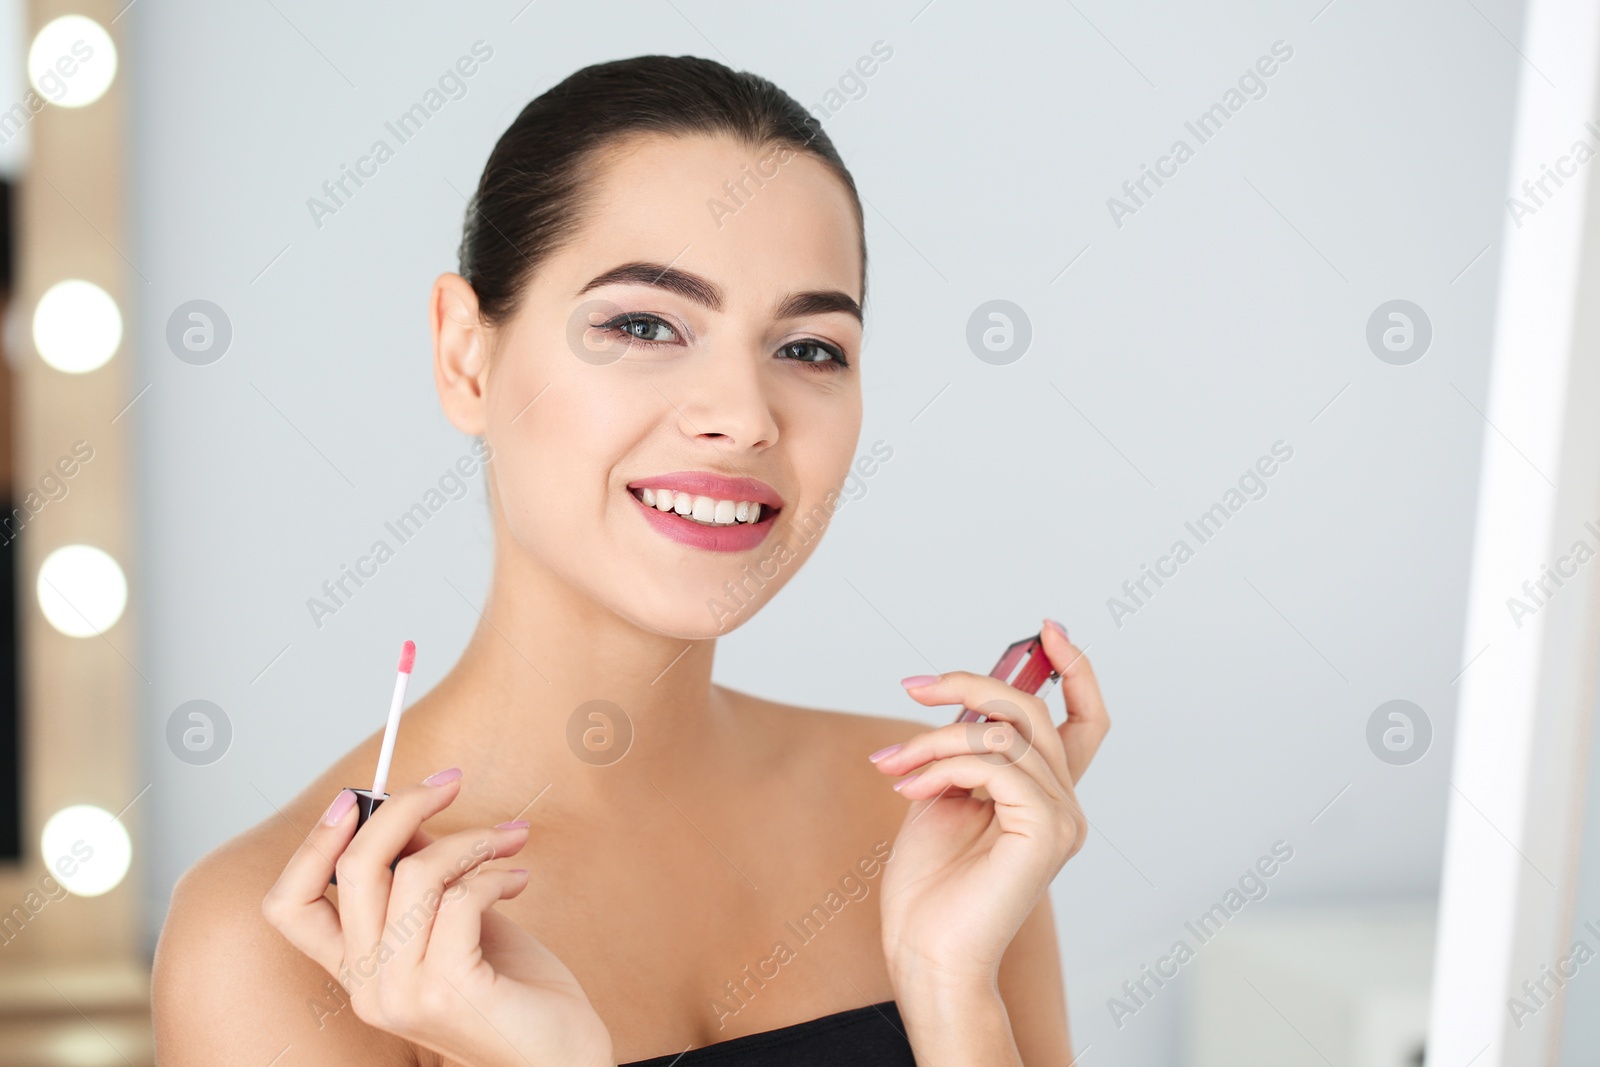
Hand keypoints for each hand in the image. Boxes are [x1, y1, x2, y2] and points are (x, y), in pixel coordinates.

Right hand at [263, 771, 613, 1066]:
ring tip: (510, 840)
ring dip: (471, 839)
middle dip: (404, 806)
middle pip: (353, 868)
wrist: (560, 1057)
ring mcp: (401, 993)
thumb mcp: (456, 922)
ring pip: (413, 873)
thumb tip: (404, 811)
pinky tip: (519, 880)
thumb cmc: (515, 991)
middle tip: (450, 784)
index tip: (358, 796)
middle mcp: (367, 987)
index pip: (288, 906)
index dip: (313, 843)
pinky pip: (460, 897)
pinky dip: (494, 873)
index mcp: (358, 971)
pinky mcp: (446, 990)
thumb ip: (420, 876)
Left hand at [875, 620, 1108, 990]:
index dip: (1074, 669)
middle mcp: (1065, 805)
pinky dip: (947, 764)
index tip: (1046, 629)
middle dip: (968, 686)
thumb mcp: (943, 792)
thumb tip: (963, 697)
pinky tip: (913, 787)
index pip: (1084, 719)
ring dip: (936, 739)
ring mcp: (1063, 819)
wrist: (924, 951)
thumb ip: (965, 749)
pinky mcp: (1048, 832)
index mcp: (1046, 795)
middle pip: (1032, 709)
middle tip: (914, 686)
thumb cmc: (929, 886)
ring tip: (896, 766)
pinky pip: (998, 765)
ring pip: (1004, 734)